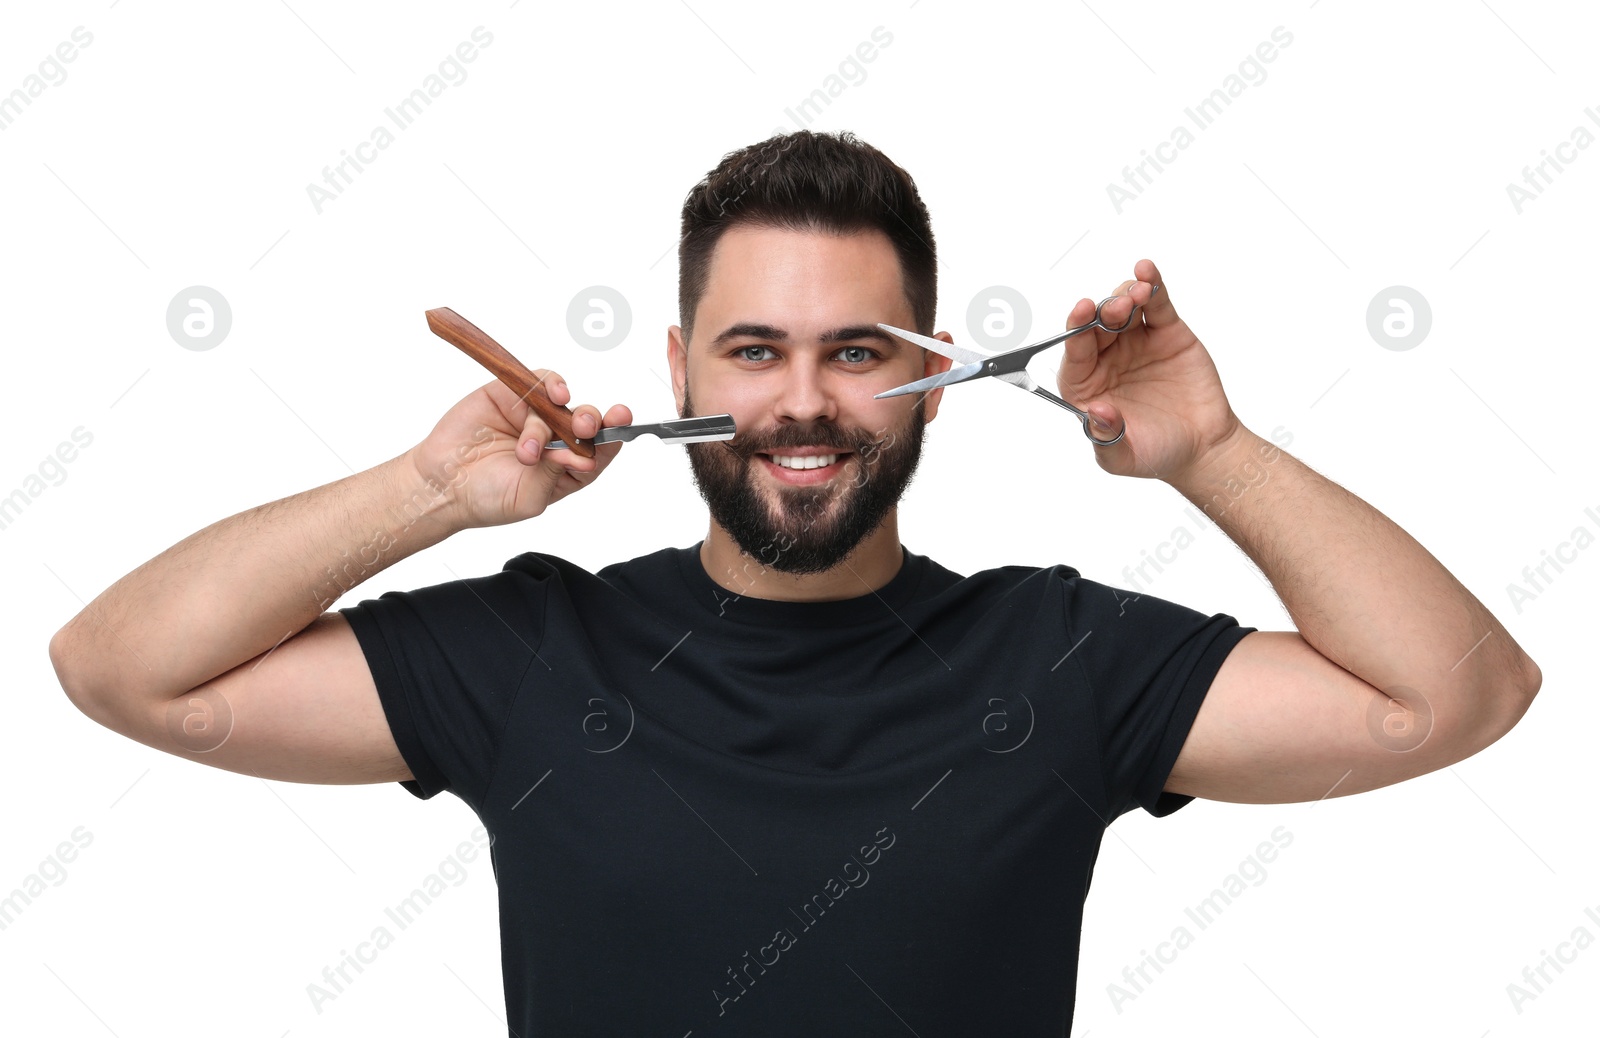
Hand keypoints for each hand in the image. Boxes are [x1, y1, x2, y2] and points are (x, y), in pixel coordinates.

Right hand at [407, 373, 632, 529]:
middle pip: (587, 422)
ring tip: (532, 447)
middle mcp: (555, 439)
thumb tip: (584, 455)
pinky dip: (552, 384)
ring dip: (559, 418)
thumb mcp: (530, 498)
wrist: (440, 484)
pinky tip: (554, 396)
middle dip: (593, 422)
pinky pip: (541, 380)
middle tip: (585, 429)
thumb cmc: (486, 498)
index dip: (613, 436)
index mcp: (566, 468)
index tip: (622, 425)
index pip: (600, 449)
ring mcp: (533, 414)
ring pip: (563, 403)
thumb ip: (557, 473)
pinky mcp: (511, 394)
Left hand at [1056, 259, 1244, 481]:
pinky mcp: (1165, 331)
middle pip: (1097, 325)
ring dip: (1126, 294)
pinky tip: (1147, 272)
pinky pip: (1155, 303)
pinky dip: (1151, 284)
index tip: (1082, 310)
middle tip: (1120, 308)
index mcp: (1086, 386)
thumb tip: (1096, 413)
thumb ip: (1106, 438)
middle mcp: (1105, 359)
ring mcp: (1135, 342)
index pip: (1075, 353)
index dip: (1076, 330)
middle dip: (1105, 312)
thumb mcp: (1124, 457)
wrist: (1202, 447)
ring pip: (1123, 307)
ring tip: (1138, 295)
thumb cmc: (1156, 453)